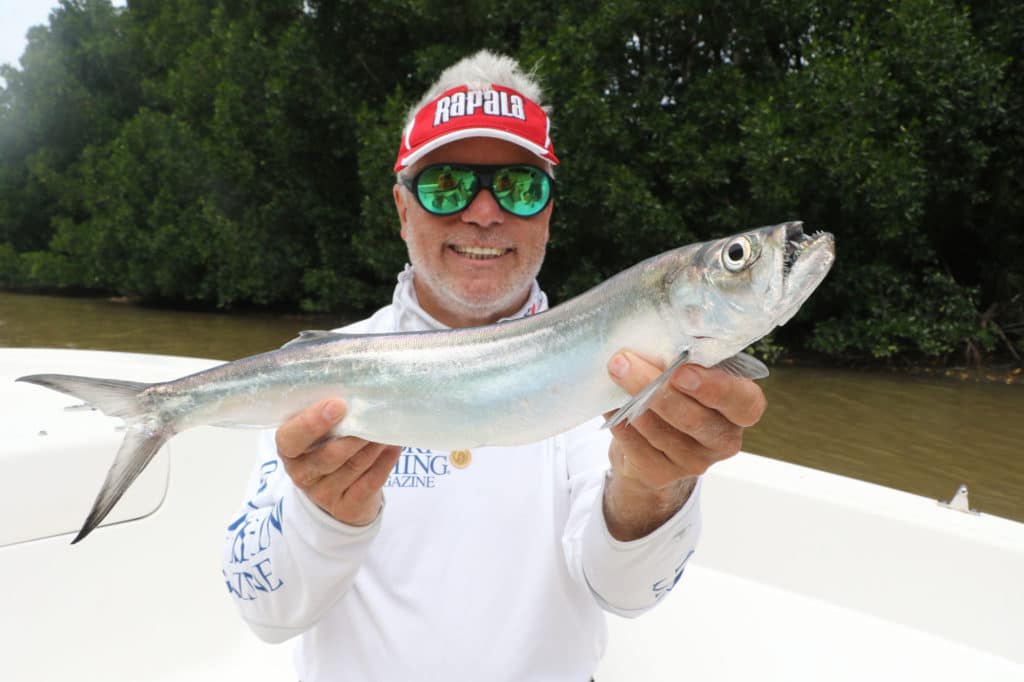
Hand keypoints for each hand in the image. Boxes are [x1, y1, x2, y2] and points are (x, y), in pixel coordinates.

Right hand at [275, 398, 400, 525]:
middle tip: (375, 416)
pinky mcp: (346, 508)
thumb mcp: (319, 430)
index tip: (338, 405)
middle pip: (329, 455)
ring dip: (374, 446)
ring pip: (354, 467)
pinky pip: (370, 483)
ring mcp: (323, 494)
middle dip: (355, 435)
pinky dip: (385, 462)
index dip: (312, 423)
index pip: (291, 438)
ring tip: (388, 427)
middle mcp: (301, 473)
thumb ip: (328, 412)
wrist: (339, 492)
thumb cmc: (328, 446)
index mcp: (289, 449)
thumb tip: (353, 387)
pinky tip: (394, 446)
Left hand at [602, 350, 765, 539]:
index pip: (744, 402)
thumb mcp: (688, 373)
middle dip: (656, 388)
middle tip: (624, 361)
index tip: (682, 370)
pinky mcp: (662, 474)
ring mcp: (693, 462)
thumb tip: (649, 342)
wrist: (650, 443)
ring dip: (633, 401)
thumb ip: (683, 360)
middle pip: (694, 419)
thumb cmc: (676, 395)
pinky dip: (620, 422)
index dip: (717, 388)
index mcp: (740, 409)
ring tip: (614, 372)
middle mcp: (723, 440)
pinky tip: (609, 403)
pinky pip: (637, 447)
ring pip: (661, 432)